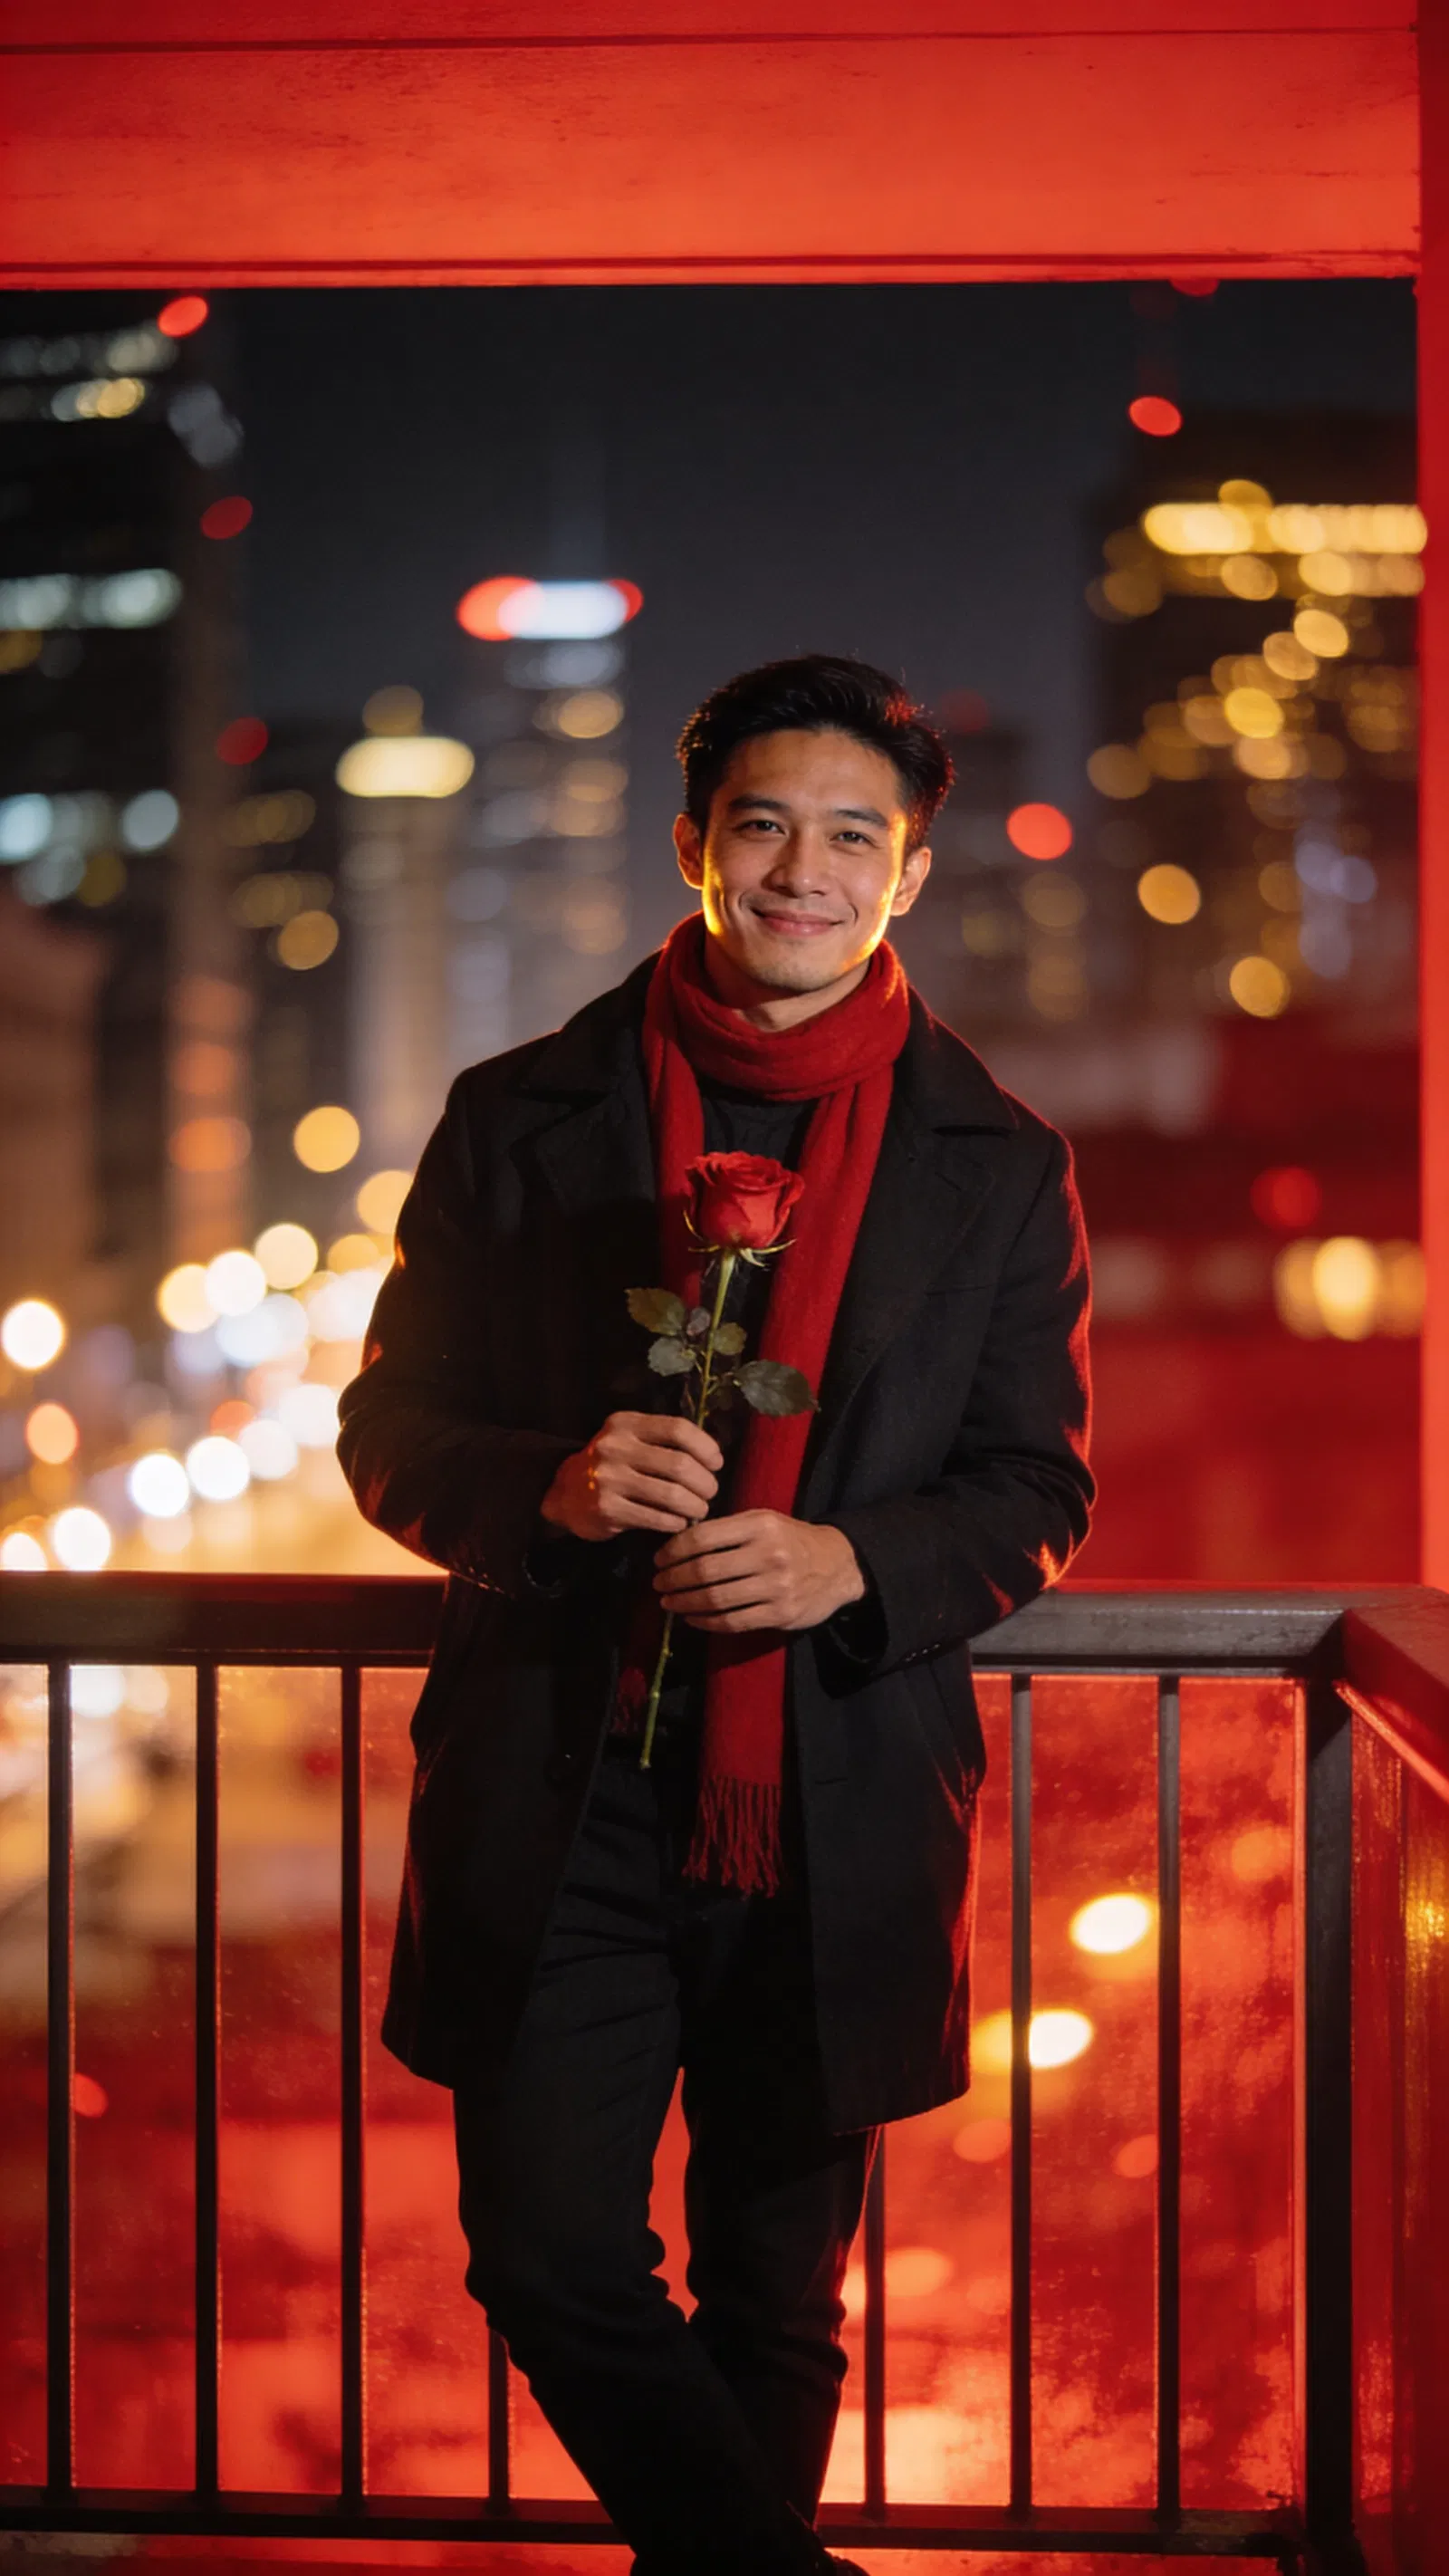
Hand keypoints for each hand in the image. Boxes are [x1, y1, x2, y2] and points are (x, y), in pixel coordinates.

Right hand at [539, 1412, 722, 1541]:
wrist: (564, 1494)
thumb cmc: (611, 1466)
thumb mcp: (630, 1440)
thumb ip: (664, 1441)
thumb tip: (713, 1458)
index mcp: (626, 1424)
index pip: (678, 1429)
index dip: (705, 1447)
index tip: (716, 1463)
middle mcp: (615, 1447)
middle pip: (679, 1465)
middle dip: (705, 1482)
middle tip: (710, 1492)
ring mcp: (609, 1478)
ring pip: (672, 1495)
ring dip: (695, 1506)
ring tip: (699, 1509)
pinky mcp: (606, 1508)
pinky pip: (657, 1518)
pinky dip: (675, 1523)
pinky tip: (678, 1522)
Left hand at [652, 1510, 865, 1633]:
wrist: (838, 1564)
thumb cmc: (790, 1539)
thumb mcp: (763, 1521)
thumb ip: (727, 1530)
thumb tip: (678, 1543)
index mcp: (759, 1525)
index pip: (703, 1537)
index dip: (673, 1550)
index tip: (659, 1560)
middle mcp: (768, 1554)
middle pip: (706, 1570)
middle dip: (674, 1579)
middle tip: (658, 1584)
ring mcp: (776, 1587)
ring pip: (717, 1599)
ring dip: (685, 1602)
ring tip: (668, 1602)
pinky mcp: (781, 1614)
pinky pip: (734, 1622)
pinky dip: (706, 1622)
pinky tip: (692, 1618)